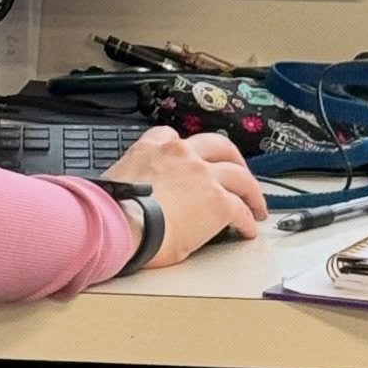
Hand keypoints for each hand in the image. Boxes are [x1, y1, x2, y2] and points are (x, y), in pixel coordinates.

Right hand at [103, 126, 267, 269]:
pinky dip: (247, 220)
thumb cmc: (111, 210)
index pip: (174, 138)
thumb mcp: (117, 180)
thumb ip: (136, 179)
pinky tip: (247, 229)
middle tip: (240, 175)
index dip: (188, 150)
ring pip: (241, 176)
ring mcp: (203, 175)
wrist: (118, 224)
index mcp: (151, 148)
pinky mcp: (218, 202)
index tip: (194, 159)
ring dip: (251, 192)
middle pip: (220, 147)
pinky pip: (241, 210)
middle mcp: (181, 155)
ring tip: (255, 206)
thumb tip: (136, 195)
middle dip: (234, 160)